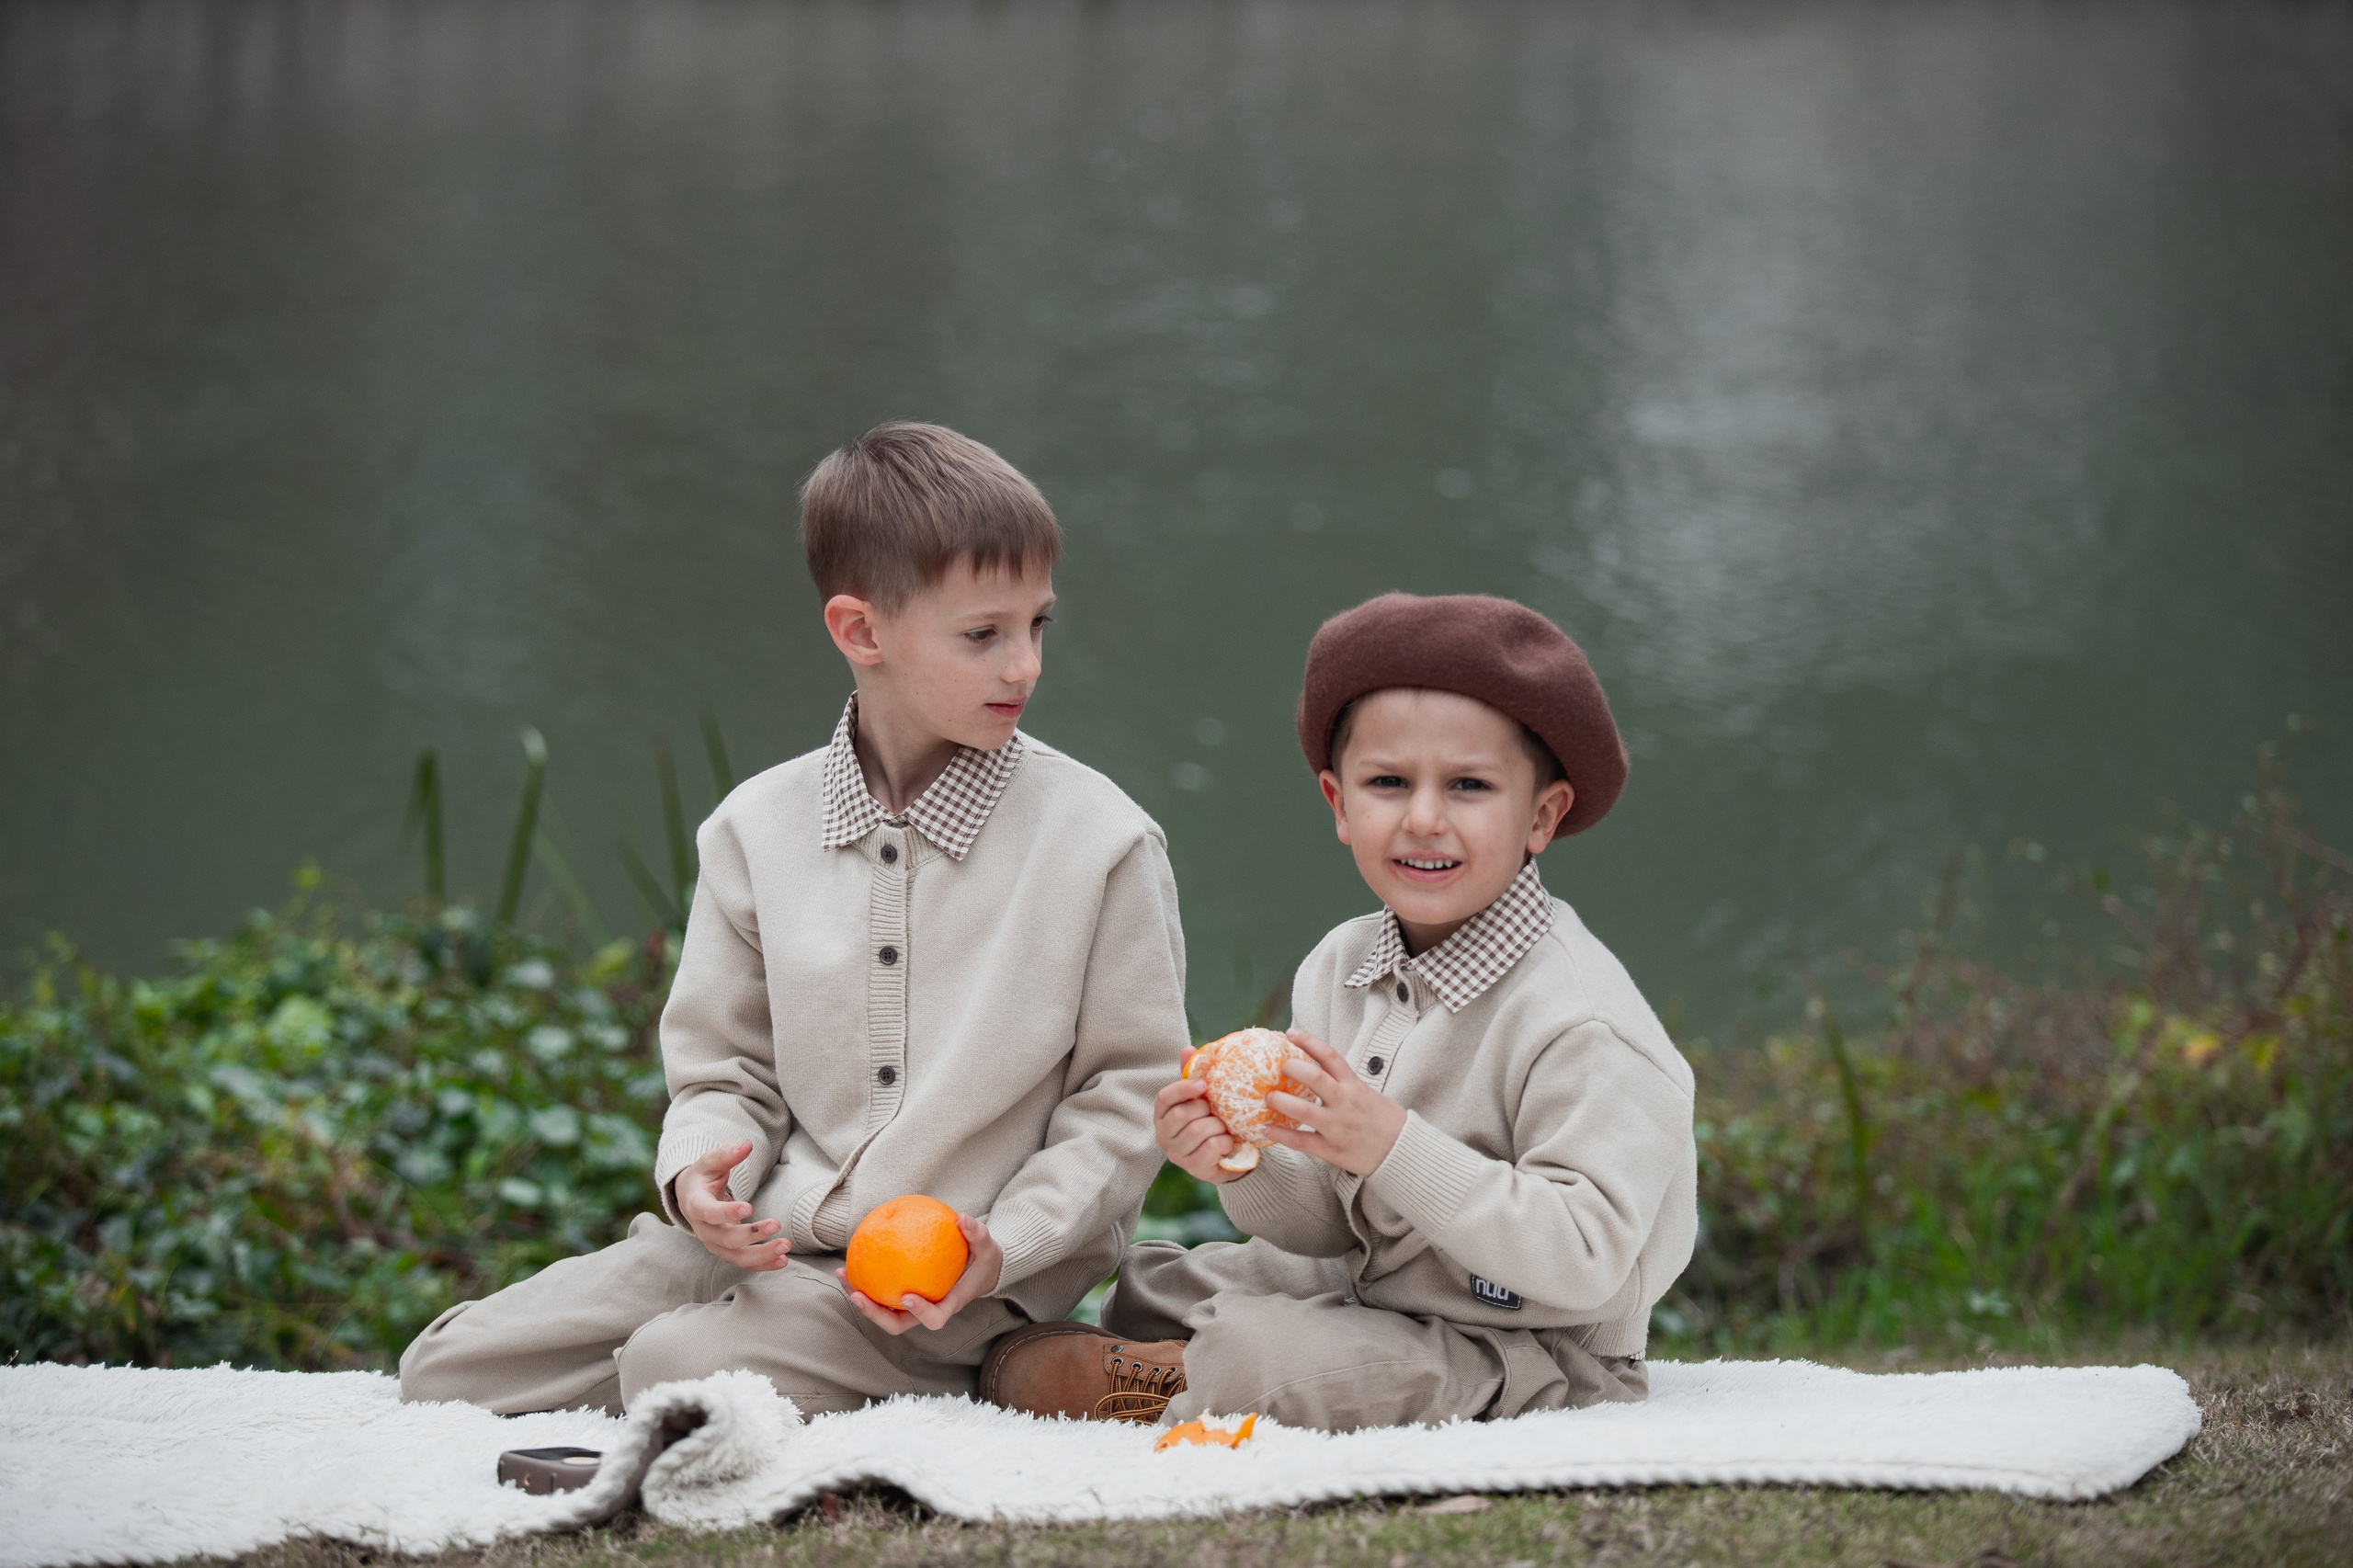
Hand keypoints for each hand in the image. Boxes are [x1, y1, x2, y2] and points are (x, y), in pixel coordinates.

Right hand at [676, 1141, 789, 1269]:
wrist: (690, 1196)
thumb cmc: (702, 1177)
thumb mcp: (710, 1162)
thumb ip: (726, 1154)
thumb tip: (746, 1145)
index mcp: (696, 1205)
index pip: (709, 1213)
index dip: (727, 1212)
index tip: (749, 1207)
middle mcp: (704, 1230)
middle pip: (726, 1239)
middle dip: (751, 1236)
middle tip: (776, 1224)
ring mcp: (714, 1244)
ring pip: (736, 1257)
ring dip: (761, 1255)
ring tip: (785, 1247)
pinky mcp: (726, 1251)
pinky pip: (744, 1262)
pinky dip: (762, 1264)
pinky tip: (782, 1261)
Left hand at [837, 1212, 1004, 1334]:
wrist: (979, 1270)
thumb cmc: (983, 1260)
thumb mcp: (987, 1246)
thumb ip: (977, 1233)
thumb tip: (962, 1218)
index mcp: (949, 1304)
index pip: (934, 1318)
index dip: (920, 1312)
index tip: (907, 1296)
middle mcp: (927, 1310)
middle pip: (898, 1324)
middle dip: (875, 1314)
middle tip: (858, 1295)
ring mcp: (913, 1305)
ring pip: (883, 1312)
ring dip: (861, 1299)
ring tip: (843, 1275)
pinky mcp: (902, 1294)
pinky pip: (880, 1293)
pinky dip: (864, 1281)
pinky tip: (850, 1262)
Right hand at [1153, 1049, 1246, 1182]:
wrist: (1227, 1155)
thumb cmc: (1209, 1121)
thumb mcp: (1202, 1098)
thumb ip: (1192, 1075)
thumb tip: (1187, 1048)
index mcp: (1162, 1114)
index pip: (1164, 1098)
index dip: (1182, 1089)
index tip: (1203, 1084)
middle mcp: (1163, 1135)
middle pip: (1182, 1115)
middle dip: (1205, 1110)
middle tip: (1216, 1111)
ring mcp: (1177, 1154)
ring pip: (1197, 1130)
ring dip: (1217, 1126)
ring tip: (1223, 1127)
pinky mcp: (1193, 1168)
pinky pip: (1211, 1147)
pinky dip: (1225, 1141)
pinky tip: (1227, 1142)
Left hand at [1263, 1028, 1406, 1175]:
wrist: (1403, 1150)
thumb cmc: (1385, 1120)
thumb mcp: (1368, 1092)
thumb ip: (1344, 1083)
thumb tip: (1315, 1069)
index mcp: (1354, 1086)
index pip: (1330, 1056)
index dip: (1309, 1041)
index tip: (1290, 1033)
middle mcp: (1345, 1103)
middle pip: (1314, 1077)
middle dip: (1291, 1069)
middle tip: (1277, 1068)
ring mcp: (1338, 1127)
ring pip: (1303, 1111)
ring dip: (1281, 1101)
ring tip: (1268, 1096)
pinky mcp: (1332, 1150)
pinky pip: (1302, 1142)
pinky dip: (1281, 1136)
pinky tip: (1266, 1129)